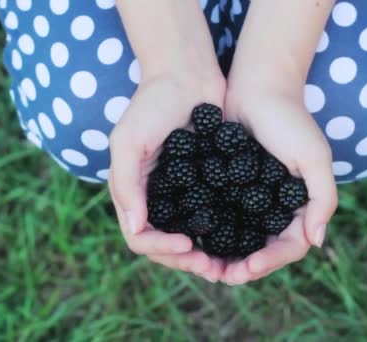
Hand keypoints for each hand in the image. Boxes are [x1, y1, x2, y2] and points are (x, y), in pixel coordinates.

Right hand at [108, 73, 225, 281]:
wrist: (186, 74)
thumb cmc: (152, 104)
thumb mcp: (129, 141)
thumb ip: (125, 184)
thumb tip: (136, 228)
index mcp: (134, 193)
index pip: (140, 237)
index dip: (160, 248)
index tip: (187, 243)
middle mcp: (156, 199)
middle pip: (166, 246)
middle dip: (187, 260)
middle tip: (215, 268)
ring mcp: (181, 193)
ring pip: (190, 237)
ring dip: (205, 255)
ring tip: (228, 265)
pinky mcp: (206, 184)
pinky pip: (211, 217)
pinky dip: (221, 233)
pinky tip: (240, 239)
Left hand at [220, 85, 338, 284]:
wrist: (259, 86)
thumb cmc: (290, 119)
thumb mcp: (314, 157)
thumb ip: (323, 199)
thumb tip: (317, 242)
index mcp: (300, 204)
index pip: (290, 246)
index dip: (271, 262)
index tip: (248, 269)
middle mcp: (277, 206)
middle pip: (264, 248)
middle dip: (245, 266)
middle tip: (222, 276)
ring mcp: (252, 198)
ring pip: (241, 237)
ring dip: (227, 255)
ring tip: (207, 266)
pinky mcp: (230, 186)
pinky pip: (222, 215)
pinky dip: (213, 231)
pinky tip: (195, 240)